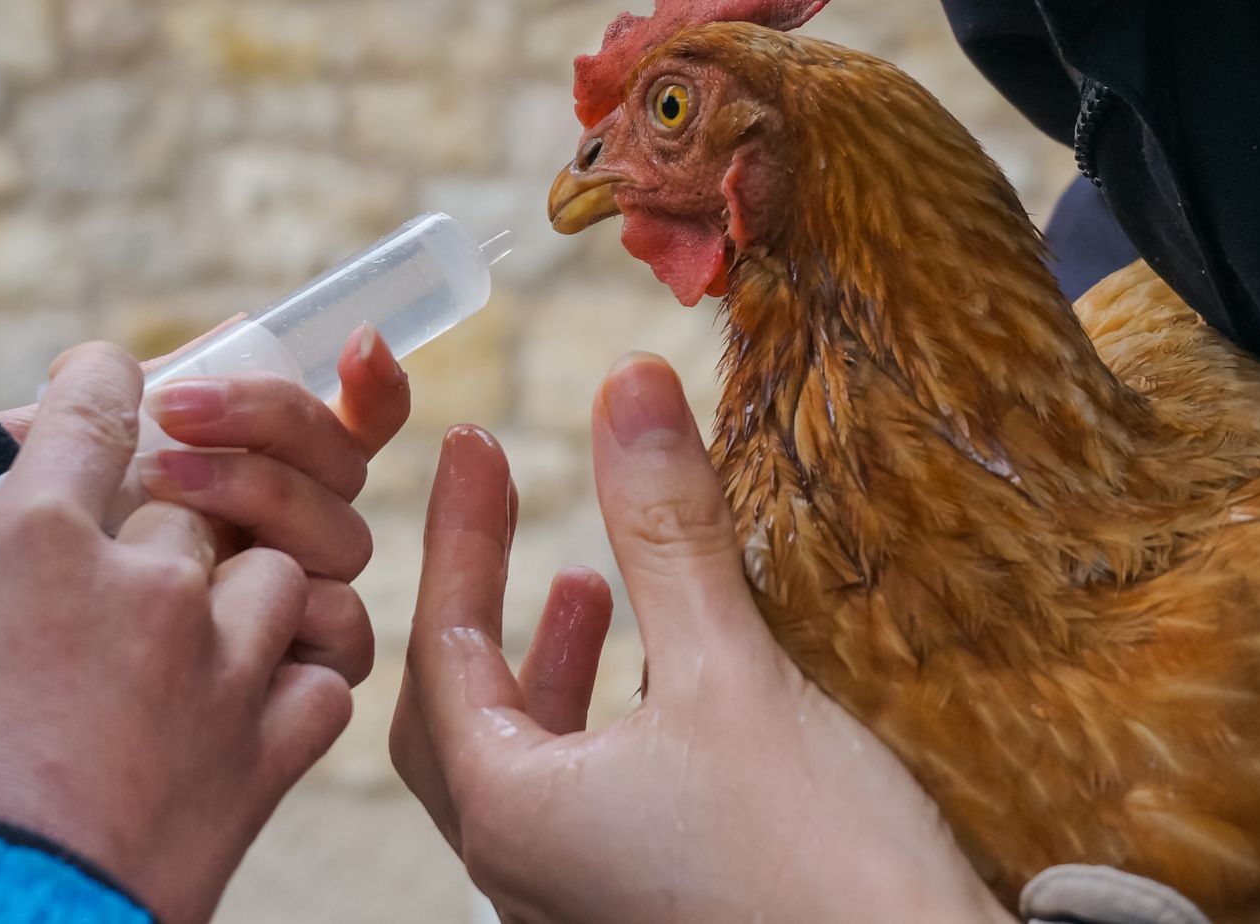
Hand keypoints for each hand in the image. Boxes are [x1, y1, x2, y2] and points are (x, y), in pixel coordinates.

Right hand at [0, 343, 355, 923]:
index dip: (105, 381)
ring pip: (283, 569)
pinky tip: (264, 698)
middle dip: (169, 513)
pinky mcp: (268, 745)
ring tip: (202, 629)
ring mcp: (221, 660)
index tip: (105, 384)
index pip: (99, 407)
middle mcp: (148, 582)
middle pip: (195, 495)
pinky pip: (327, 675)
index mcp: (37, 543)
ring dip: (250, 589)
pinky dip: (305, 678)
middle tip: (130, 556)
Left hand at [5, 320, 411, 683]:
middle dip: (272, 418)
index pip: (343, 423)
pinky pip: (346, 633)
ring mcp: (293, 610)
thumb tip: (229, 330)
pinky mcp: (297, 685)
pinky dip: (311, 607)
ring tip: (162, 489)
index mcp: (243, 477)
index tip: (360, 344)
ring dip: (266, 492)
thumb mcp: (41, 474)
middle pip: (343, 461)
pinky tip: (237, 595)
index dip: (371, 383)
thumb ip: (123, 404)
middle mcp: (281, 538)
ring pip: (345, 534)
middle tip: (175, 411)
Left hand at [390, 354, 1009, 923]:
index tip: (472, 443)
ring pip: (523, 758)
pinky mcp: (640, 908)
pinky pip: (582, 796)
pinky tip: (662, 682)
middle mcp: (522, 869)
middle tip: (500, 505)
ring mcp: (579, 899)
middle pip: (455, 710)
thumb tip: (628, 387)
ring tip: (588, 583)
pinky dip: (598, 717)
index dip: (458, 533)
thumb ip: (668, 531)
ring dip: (544, 662)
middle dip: (477, 599)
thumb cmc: (815, 871)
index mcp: (511, 812)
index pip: (443, 644)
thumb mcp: (730, 674)